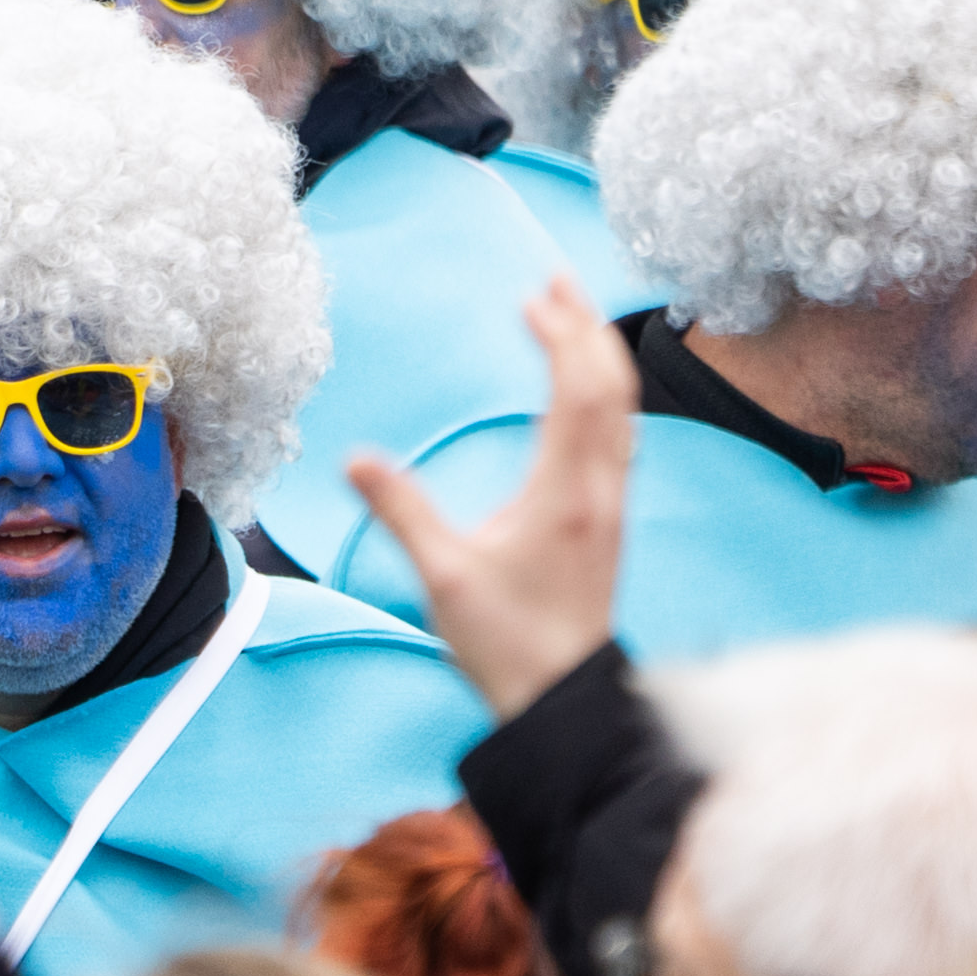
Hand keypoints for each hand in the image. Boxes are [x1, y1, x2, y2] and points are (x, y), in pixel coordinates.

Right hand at [340, 278, 636, 722]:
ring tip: (570, 320)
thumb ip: (402, 511)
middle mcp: (600, 488)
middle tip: (556, 281)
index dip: (561, 336)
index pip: (578, 391)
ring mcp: (611, 503)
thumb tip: (354, 459)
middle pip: (610, 387)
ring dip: (598, 357)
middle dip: (586, 327)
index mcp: (566, 492)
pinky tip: (581, 392)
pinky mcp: (607, 519)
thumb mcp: (443, 576)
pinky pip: (617, 435)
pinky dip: (601, 394)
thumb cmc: (508, 641)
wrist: (564, 695)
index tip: (530, 300)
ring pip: (621, 409)